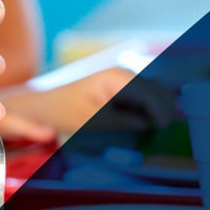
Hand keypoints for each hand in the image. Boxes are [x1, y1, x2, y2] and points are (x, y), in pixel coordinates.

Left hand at [4, 66, 177, 132]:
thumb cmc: (62, 111)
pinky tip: (146, 127)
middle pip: (160, 92)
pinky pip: (147, 101)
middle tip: (162, 135)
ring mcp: (125, 81)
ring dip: (159, 112)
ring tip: (155, 132)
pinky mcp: (124, 90)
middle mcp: (125, 74)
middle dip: (165, 112)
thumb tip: (149, 124)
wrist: (44, 106)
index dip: (161, 114)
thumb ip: (122, 121)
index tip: (162, 132)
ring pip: (157, 96)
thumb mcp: (92, 120)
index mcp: (117, 77)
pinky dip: (151, 113)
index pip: (152, 94)